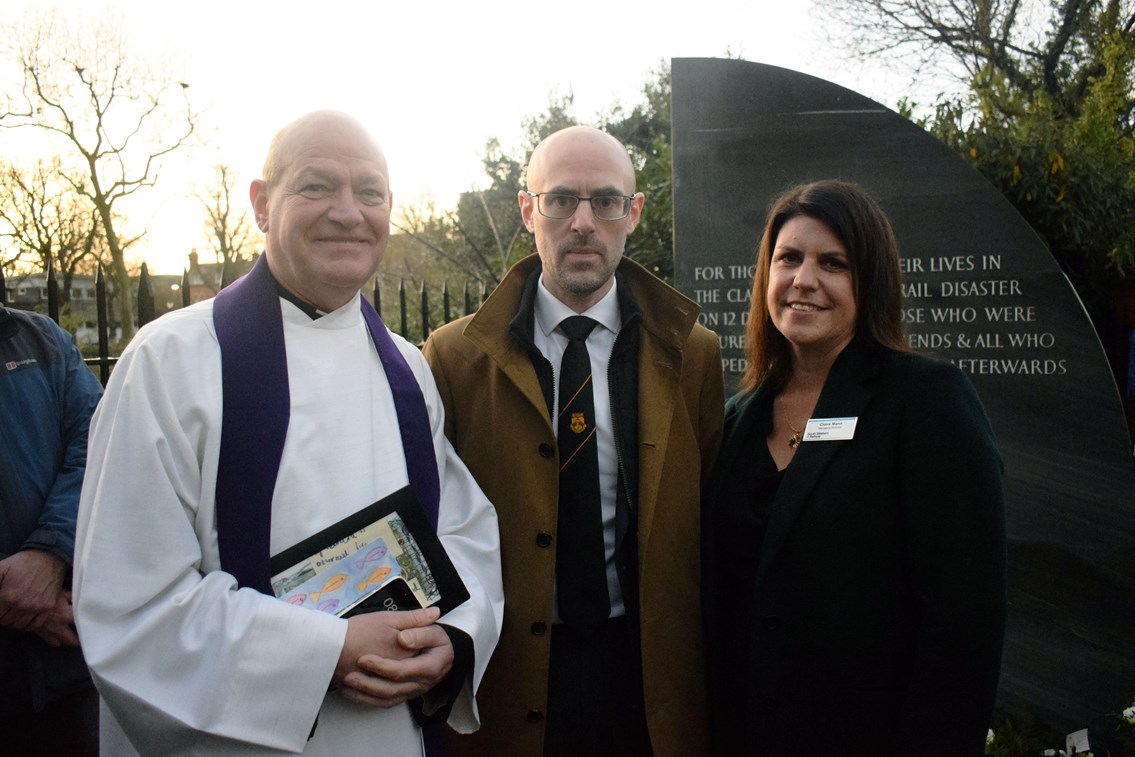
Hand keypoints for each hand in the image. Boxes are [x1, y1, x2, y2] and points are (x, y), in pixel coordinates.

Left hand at [0, 550, 78, 645]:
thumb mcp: (0, 569)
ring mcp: (36, 608)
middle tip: (3, 607)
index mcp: (8, 596)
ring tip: (12, 612)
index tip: (0, 606)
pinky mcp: (47, 608)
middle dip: (1, 616)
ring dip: (12, 620)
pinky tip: (23, 616)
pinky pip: (33, 625)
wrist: (49, 558)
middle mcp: (22, 605)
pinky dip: (26, 624)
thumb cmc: (22, 564)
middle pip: (5, 621)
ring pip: (18, 625)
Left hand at [335, 606, 453, 707]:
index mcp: (429, 667)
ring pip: (386, 699)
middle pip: (392, 689)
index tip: (364, 659)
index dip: (382, 666)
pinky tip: (353, 692)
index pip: (402, 671)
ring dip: (364, 694)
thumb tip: (403, 638)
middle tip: (349, 674)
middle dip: (368, 683)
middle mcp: (421, 684)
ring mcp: (412, 692)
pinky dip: (367, 699)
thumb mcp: (434, 631)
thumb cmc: (437, 641)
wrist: (445, 655)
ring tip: (347, 683)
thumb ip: (419, 631)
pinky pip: (384, 703)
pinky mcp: (403, 695)